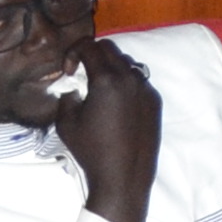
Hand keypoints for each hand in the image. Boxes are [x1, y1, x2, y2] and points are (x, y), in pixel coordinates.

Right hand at [57, 37, 163, 221]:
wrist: (123, 175)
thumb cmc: (90, 150)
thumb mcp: (66, 123)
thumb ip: (67, 95)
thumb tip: (73, 84)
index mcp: (107, 80)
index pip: (90, 46)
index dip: (73, 52)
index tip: (68, 71)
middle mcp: (130, 78)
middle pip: (111, 49)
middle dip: (92, 55)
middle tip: (80, 75)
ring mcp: (146, 88)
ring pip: (127, 63)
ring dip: (110, 68)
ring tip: (98, 90)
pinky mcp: (155, 100)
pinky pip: (139, 80)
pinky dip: (125, 82)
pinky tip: (116, 104)